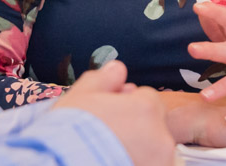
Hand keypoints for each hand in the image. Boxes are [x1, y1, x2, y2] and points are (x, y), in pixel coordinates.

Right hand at [54, 60, 176, 164]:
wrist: (63, 164)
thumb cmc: (71, 130)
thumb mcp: (81, 95)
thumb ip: (103, 79)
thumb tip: (118, 68)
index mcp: (147, 108)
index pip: (148, 98)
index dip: (128, 104)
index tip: (111, 115)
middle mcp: (161, 136)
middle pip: (154, 125)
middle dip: (138, 127)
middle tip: (110, 136)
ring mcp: (161, 162)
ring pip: (155, 150)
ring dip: (141, 150)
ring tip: (112, 154)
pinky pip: (153, 165)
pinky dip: (140, 164)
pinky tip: (117, 164)